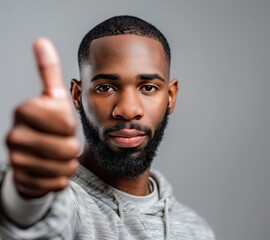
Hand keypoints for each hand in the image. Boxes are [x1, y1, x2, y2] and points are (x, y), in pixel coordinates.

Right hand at [5, 38, 79, 198]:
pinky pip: (59, 183)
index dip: (71, 125)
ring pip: (66, 167)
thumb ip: (49, 72)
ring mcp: (16, 160)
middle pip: (69, 147)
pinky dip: (62, 178)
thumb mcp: (53, 99)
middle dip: (73, 147)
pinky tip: (51, 170)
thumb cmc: (50, 125)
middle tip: (62, 141)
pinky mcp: (23, 180)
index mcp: (24, 110)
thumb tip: (41, 41)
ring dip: (69, 163)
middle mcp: (14, 134)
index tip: (61, 123)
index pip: (66, 122)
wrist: (35, 158)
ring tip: (58, 155)